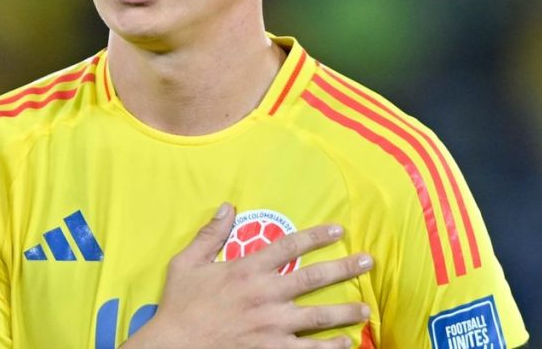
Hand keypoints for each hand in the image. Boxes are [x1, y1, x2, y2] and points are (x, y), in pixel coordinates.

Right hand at [123, 203, 372, 348]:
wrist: (173, 347)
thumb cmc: (179, 307)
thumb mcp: (186, 263)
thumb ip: (210, 234)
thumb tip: (228, 206)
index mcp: (247, 270)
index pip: (289, 246)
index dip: (316, 236)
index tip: (339, 230)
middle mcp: (265, 295)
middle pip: (314, 278)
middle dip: (345, 268)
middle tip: (368, 261)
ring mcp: (271, 326)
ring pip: (318, 316)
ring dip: (345, 311)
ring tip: (365, 308)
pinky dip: (329, 348)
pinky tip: (346, 344)